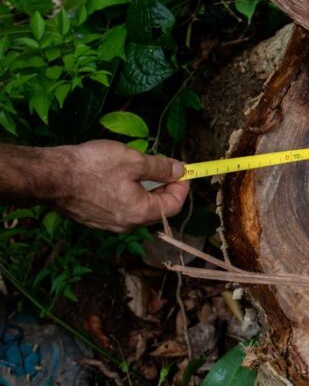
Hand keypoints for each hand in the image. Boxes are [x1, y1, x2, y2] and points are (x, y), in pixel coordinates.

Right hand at [54, 140, 189, 231]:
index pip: (173, 206)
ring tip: (140, 169)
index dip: (182, 187)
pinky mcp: (92, 217)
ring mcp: (106, 223)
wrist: (50, 176)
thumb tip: (179, 170)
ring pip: (136, 208)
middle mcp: (125, 224)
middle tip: (164, 168)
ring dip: (144, 190)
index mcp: (139, 213)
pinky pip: (118, 207)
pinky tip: (118, 177)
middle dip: (164, 189)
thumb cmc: (93, 167)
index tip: (182, 170)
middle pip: (156, 209)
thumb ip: (160, 168)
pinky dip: (126, 193)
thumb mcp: (134, 161)